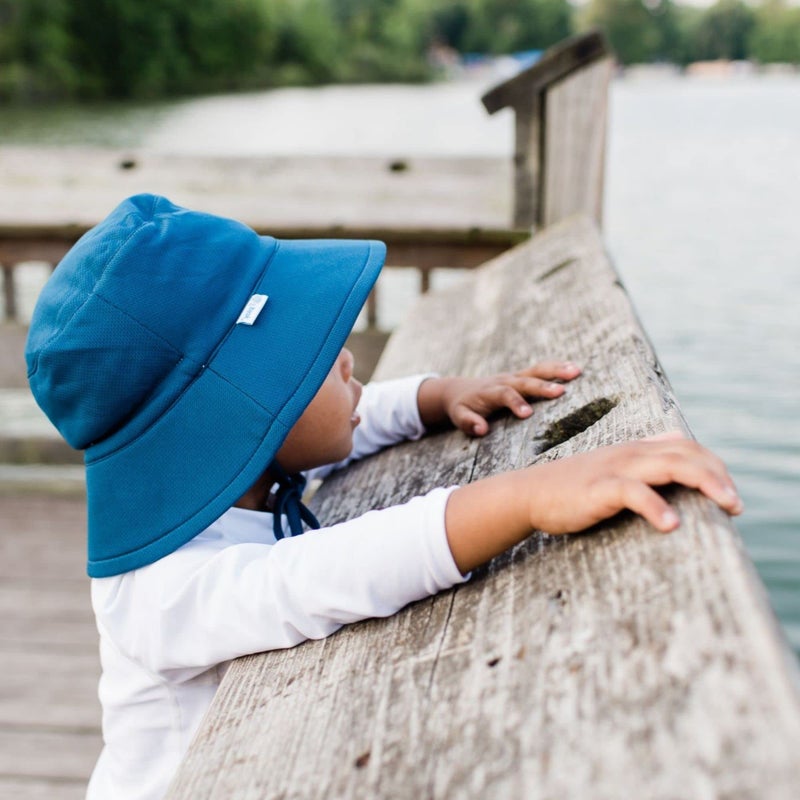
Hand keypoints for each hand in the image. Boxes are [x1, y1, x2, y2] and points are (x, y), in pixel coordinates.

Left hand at [418, 361, 581, 435]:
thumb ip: (469, 423)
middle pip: (524, 381)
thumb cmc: (461, 407)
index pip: (504, 395)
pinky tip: (574, 369)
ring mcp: (514, 376)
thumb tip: (482, 430)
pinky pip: (540, 370)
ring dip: (556, 370)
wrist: (459, 390)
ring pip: (536, 370)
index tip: (527, 414)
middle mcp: (503, 380)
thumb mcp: (459, 417)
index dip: (515, 403)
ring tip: (576, 372)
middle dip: (542, 386)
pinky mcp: (521, 376)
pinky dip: (556, 367)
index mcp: (489, 391)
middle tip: (561, 391)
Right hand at [519, 433, 742, 534]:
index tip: (728, 492)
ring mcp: (616, 469)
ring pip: (671, 466)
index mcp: (635, 450)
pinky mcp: (600, 488)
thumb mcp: (611, 465)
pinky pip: (635, 493)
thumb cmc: (571, 485)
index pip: (685, 446)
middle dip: (719, 477)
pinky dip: (657, 508)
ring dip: (706, 484)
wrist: (529, 492)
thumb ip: (642, 455)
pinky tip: (672, 525)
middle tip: (736, 506)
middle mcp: (630, 454)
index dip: (713, 465)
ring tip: (728, 506)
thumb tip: (674, 442)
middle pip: (687, 454)